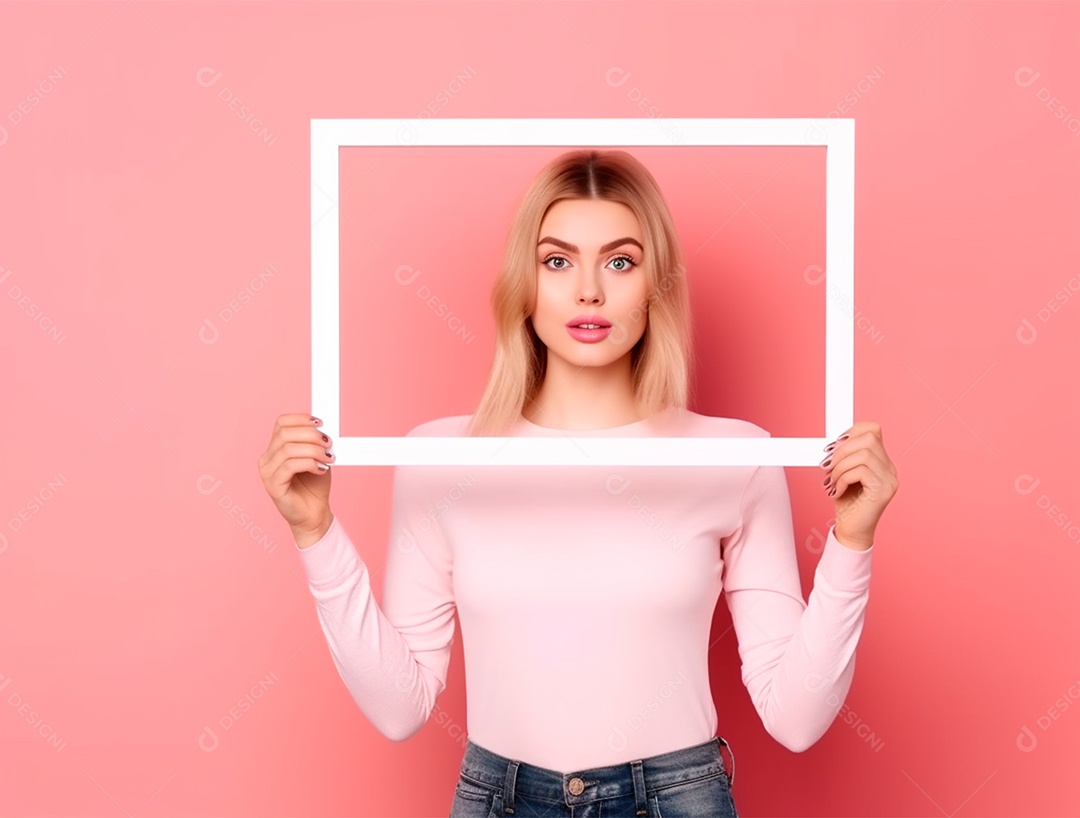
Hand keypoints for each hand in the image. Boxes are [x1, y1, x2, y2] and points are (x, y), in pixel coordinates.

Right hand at [257, 412, 334, 535]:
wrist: (315, 513)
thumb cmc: (315, 485)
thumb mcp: (318, 457)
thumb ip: (315, 443)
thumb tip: (322, 429)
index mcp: (275, 448)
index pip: (281, 423)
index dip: (301, 419)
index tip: (321, 423)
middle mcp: (267, 458)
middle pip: (284, 434)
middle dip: (310, 435)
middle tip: (328, 443)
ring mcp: (267, 472)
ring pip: (288, 449)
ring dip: (313, 450)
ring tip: (328, 458)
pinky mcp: (273, 486)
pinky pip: (290, 465)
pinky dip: (309, 463)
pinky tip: (321, 469)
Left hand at [820, 421, 898, 549]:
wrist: (850, 531)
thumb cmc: (846, 503)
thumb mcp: (842, 473)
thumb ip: (844, 456)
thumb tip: (834, 442)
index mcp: (881, 461)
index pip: (873, 429)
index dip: (851, 432)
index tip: (833, 447)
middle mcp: (889, 468)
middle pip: (869, 438)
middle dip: (842, 450)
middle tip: (828, 466)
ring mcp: (889, 479)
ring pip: (863, 455)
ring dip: (839, 467)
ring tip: (831, 482)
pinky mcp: (883, 491)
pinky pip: (860, 471)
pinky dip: (843, 478)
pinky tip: (837, 491)